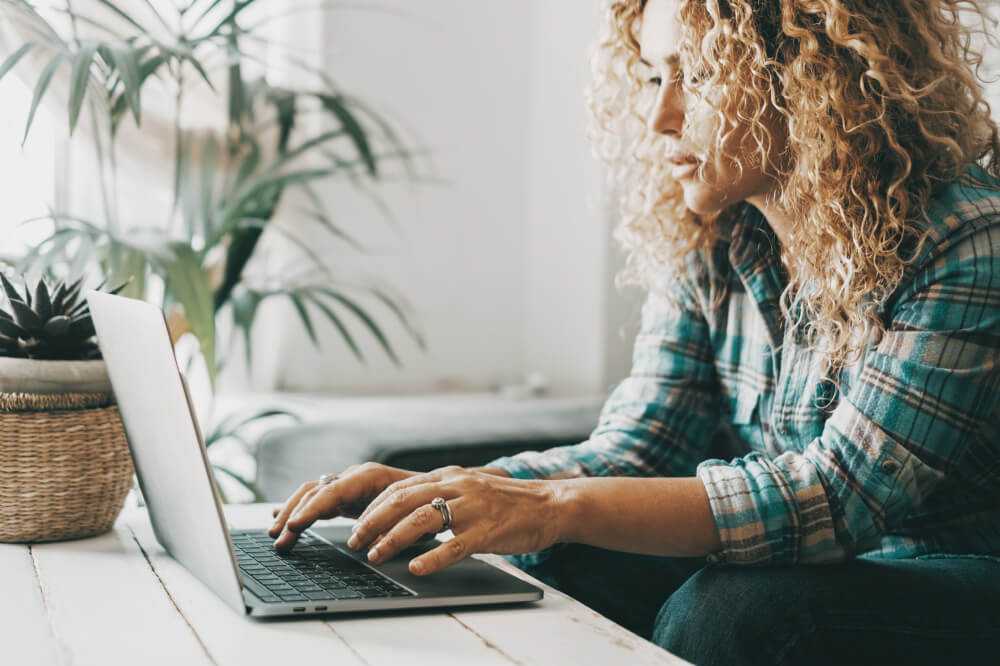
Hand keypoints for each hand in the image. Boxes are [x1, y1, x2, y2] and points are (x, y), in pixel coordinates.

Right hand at [268, 462, 416, 551]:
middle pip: (315, 491)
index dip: (312, 508)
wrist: (438, 493)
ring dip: (291, 513)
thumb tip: (373, 540)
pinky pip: (316, 499)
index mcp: (370, 477)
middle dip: (294, 513)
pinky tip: (280, 519)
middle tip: (277, 537)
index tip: (295, 526)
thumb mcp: (416, 519)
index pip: (333, 490)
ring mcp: (348, 484)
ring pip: (311, 494)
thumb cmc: (428, 505)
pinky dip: (298, 509)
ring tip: (274, 533)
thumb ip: (393, 526)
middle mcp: (355, 476)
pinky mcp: (346, 495)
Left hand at [347, 465, 562, 575]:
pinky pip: (454, 545)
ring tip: (377, 556)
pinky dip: (432, 558)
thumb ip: (439, 496)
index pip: (399, 489)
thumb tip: (403, 515)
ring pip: (422, 519)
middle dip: (373, 523)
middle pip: (402, 501)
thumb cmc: (508, 503)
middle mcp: (457, 486)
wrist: (549, 504)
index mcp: (448, 476)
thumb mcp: (468, 489)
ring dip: (393, 539)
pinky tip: (417, 569)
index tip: (356, 527)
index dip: (373, 509)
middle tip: (356, 542)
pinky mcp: (487, 531)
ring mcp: (472, 508)